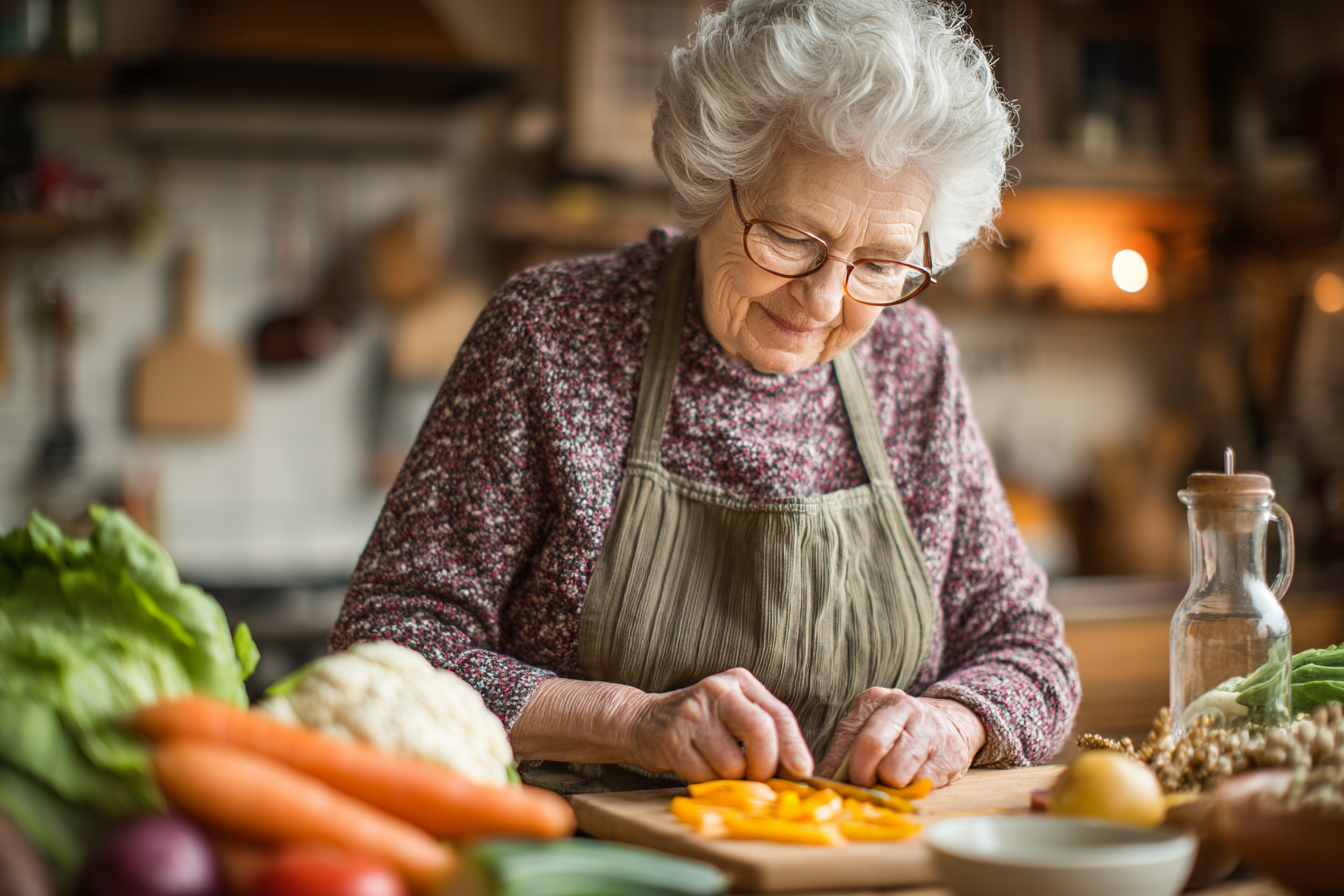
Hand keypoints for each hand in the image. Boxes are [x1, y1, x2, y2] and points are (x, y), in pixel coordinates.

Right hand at [627, 668, 813, 782]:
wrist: (643, 721)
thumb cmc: (702, 726)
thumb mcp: (735, 716)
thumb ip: (766, 734)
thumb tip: (798, 770)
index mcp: (740, 682)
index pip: (777, 714)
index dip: (793, 746)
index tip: (802, 771)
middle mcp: (717, 690)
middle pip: (760, 731)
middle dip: (765, 765)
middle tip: (758, 778)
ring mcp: (692, 712)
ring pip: (733, 763)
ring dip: (730, 778)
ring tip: (716, 765)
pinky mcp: (672, 738)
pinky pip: (704, 776)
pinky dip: (707, 782)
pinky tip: (696, 766)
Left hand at [816, 689, 985, 788]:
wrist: (951, 724)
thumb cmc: (898, 732)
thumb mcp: (869, 729)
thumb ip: (845, 751)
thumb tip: (823, 782)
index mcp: (876, 699)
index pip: (848, 734)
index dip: (838, 765)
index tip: (835, 784)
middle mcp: (903, 707)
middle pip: (871, 746)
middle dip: (861, 776)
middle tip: (864, 785)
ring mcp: (928, 729)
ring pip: (895, 771)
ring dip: (888, 785)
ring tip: (892, 779)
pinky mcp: (949, 755)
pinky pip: (919, 784)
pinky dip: (912, 790)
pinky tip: (915, 778)